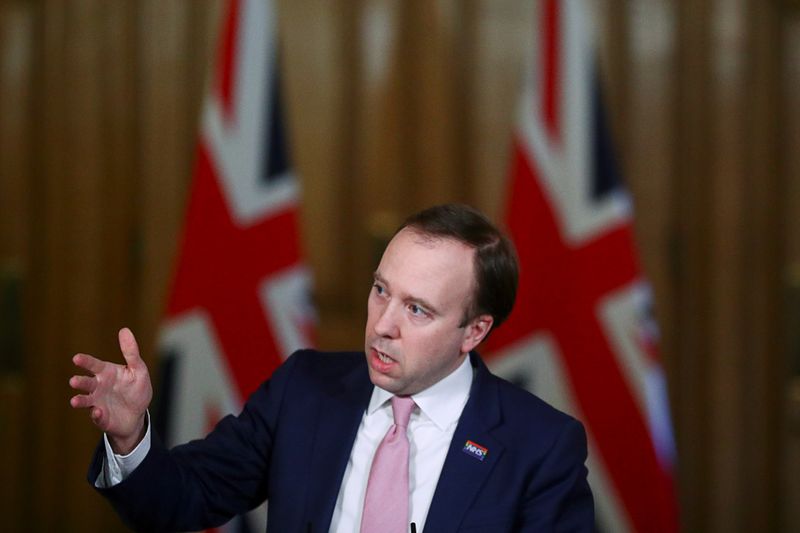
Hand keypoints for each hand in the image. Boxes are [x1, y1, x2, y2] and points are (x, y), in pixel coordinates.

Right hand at [70, 327, 152, 453]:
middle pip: (86, 383)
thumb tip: (125, 330)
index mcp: (106, 373)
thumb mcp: (138, 369)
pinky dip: (96, 415)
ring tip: (74, 401)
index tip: (77, 358)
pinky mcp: (100, 417)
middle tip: (74, 381)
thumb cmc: (136, 389)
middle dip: (80, 382)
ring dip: (79, 400)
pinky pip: (96, 416)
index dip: (85, 362)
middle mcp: (98, 387)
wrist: (138, 414)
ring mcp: (97, 402)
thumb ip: (131, 352)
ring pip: (85, 400)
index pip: (94, 365)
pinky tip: (98, 412)